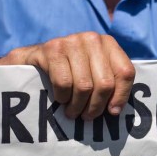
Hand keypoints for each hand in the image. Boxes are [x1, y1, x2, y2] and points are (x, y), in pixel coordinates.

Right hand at [0, 32, 135, 119]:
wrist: (31, 61)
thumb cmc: (69, 73)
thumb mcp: (92, 73)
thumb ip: (108, 83)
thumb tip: (117, 111)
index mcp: (108, 44)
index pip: (125, 72)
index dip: (121, 96)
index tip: (112, 112)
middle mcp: (92, 39)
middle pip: (105, 83)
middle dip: (96, 107)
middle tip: (86, 116)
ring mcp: (71, 41)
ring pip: (84, 86)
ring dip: (77, 106)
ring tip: (72, 112)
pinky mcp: (51, 49)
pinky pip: (64, 83)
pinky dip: (62, 97)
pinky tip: (60, 98)